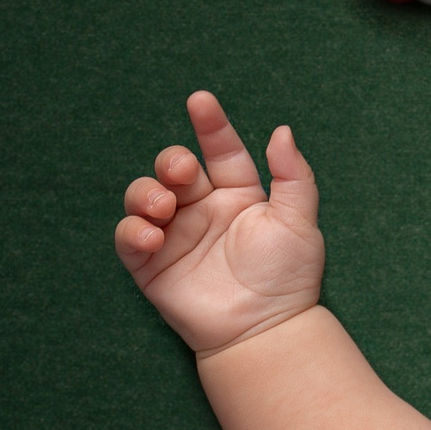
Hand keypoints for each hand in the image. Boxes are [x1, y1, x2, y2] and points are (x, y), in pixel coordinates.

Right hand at [115, 91, 324, 355]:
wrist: (266, 329)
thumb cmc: (288, 277)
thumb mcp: (300, 222)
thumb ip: (293, 176)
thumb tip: (282, 130)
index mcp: (238, 194)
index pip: (221, 151)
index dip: (211, 125)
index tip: (200, 100)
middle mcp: (203, 209)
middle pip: (173, 168)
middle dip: (170, 161)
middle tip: (181, 173)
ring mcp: (175, 235)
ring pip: (144, 196)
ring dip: (146, 193)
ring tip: (164, 208)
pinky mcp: (152, 265)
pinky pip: (129, 238)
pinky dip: (133, 230)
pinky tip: (152, 234)